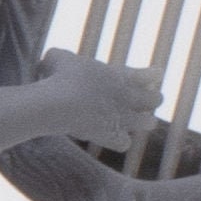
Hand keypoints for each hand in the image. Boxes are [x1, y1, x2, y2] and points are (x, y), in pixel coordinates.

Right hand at [38, 50, 162, 147]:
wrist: (59, 103)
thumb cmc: (58, 77)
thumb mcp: (57, 58)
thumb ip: (59, 57)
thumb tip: (45, 60)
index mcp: (118, 75)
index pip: (149, 75)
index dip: (153, 75)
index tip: (156, 74)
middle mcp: (126, 96)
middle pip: (155, 99)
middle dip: (153, 99)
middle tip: (148, 100)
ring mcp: (121, 118)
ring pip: (148, 123)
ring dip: (145, 122)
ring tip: (142, 122)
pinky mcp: (111, 136)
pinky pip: (125, 143)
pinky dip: (121, 142)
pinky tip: (115, 139)